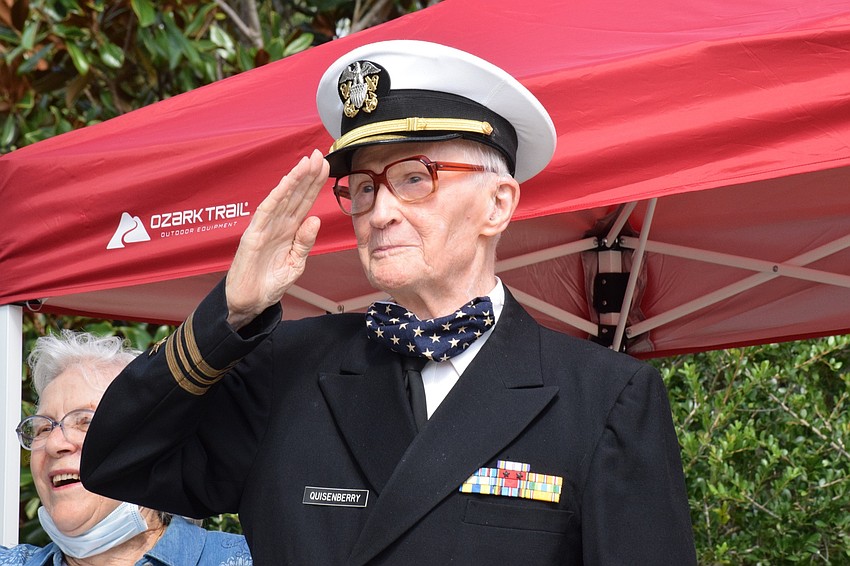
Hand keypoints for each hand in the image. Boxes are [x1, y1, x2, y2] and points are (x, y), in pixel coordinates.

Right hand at [225, 149, 329, 328]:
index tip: (327, 166)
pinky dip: (276, 197)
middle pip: (296, 195)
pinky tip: (286, 183)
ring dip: (294, 180)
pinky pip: (265, 213)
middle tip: (320, 155)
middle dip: (308, 175)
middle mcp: (278, 225)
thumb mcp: (296, 263)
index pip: (305, 202)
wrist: (250, 302)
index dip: (315, 184)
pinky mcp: (253, 235)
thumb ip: (305, 242)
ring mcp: (265, 228)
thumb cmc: (270, 283)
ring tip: (307, 162)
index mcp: (290, 230)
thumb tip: (315, 220)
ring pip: (282, 198)